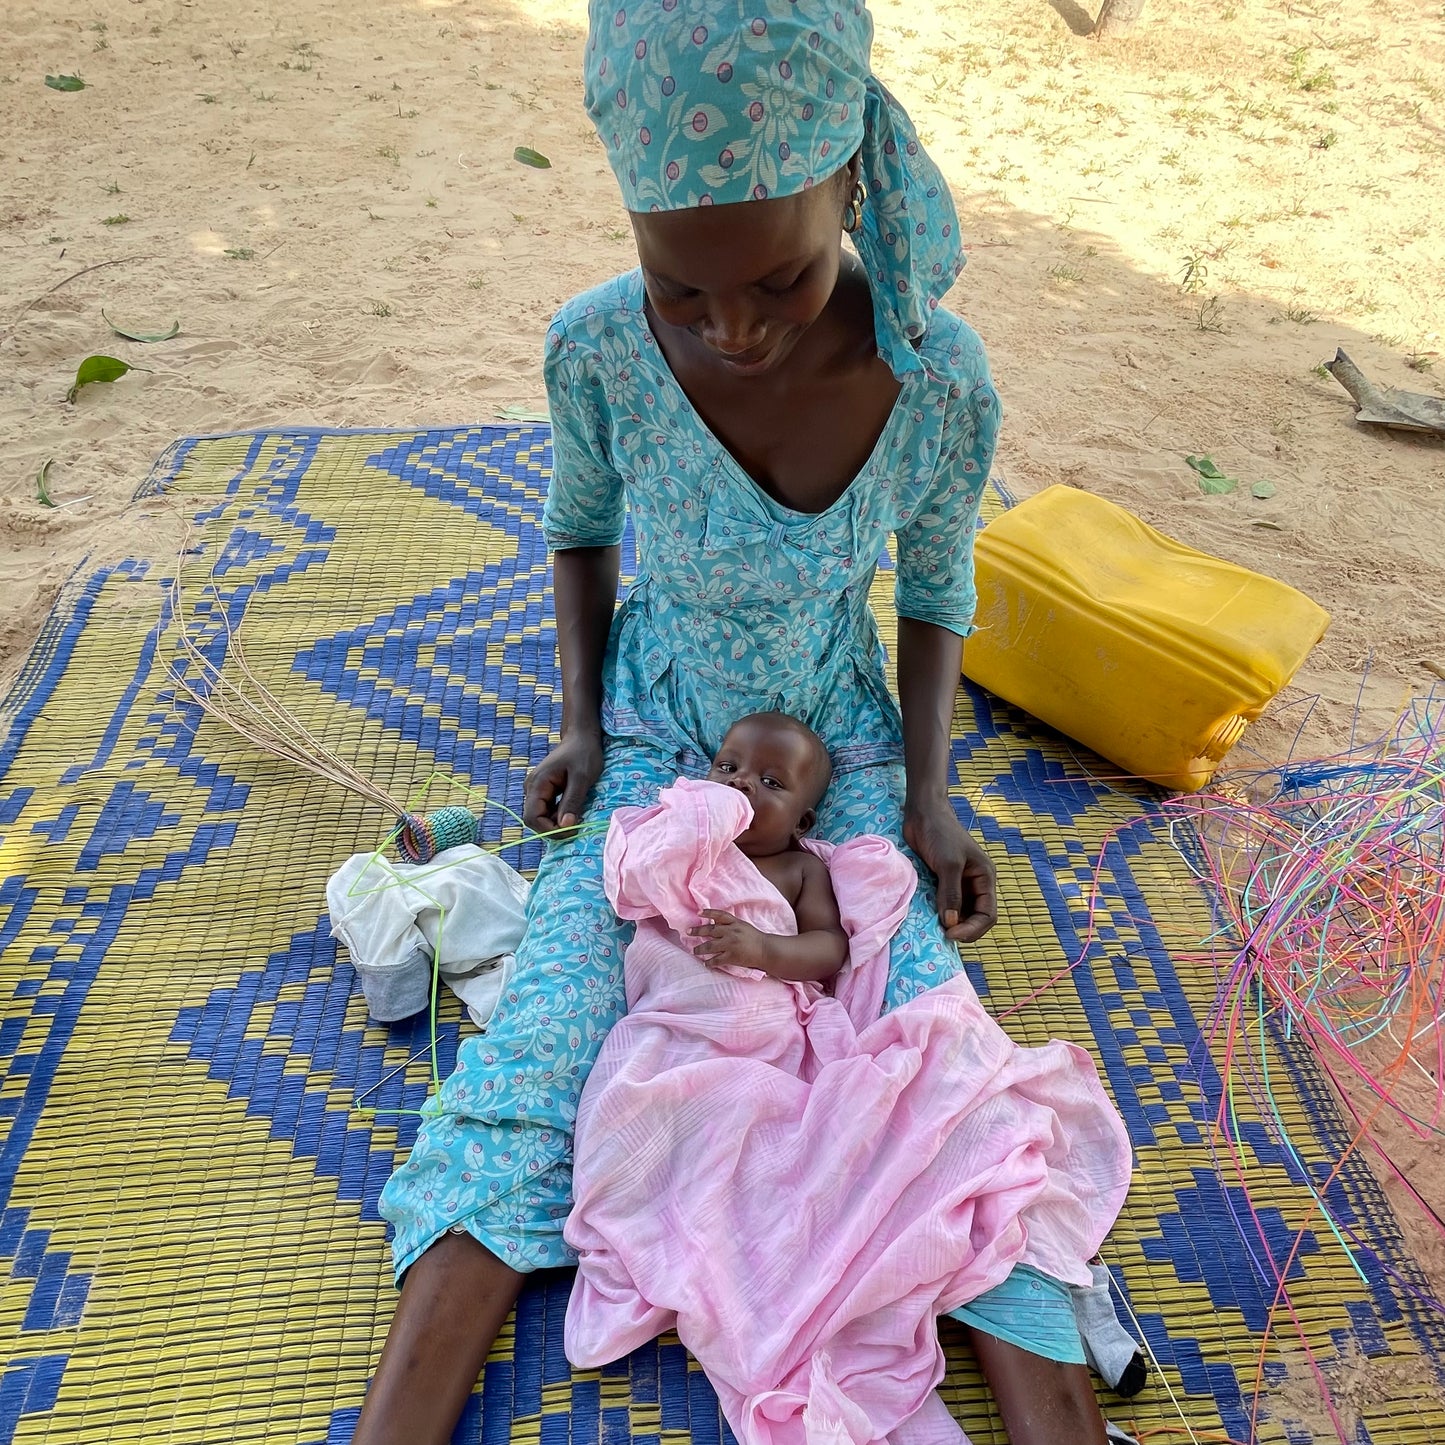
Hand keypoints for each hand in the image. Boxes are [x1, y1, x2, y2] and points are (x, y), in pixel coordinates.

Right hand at [522, 731, 602, 837]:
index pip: (532, 818)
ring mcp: (537, 790)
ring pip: (542, 817)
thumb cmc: (583, 753)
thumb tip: (565, 826)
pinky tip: (574, 811)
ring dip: (558, 823)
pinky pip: (548, 811)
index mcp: (537, 784)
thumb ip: (572, 801)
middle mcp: (532, 789)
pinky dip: (560, 816)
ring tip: (578, 816)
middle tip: (577, 826)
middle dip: (554, 828)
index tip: (571, 830)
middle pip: (535, 820)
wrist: (581, 737)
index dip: (549, 830)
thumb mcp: (582, 778)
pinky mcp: (545, 792)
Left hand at [689, 910, 770, 969]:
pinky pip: (716, 960)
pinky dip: (709, 962)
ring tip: (694, 951)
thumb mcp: (742, 926)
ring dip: (699, 949)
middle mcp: (731, 932)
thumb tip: (714, 921)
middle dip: (697, 931)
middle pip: (710, 930)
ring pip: (710, 946)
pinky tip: (705, 963)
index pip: (719, 915)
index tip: (698, 913)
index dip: (708, 913)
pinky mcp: (731, 957)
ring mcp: (730, 944)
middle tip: (688, 932)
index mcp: (735, 923)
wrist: (766, 950)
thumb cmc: (754, 938)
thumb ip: (730, 924)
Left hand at [903, 796, 997, 942]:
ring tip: (934, 930)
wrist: (922, 814)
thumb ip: (951, 894)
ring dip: (949, 924)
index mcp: (985, 878)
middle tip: (942, 936)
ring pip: (958, 914)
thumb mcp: (949, 864)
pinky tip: (927, 919)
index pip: (987, 914)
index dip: (973, 929)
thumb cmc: (940, 834)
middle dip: (962, 929)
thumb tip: (951, 923)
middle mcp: (974, 885)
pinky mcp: (941, 883)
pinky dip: (937, 915)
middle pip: (975, 918)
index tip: (951, 933)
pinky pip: (943, 905)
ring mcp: (957, 885)